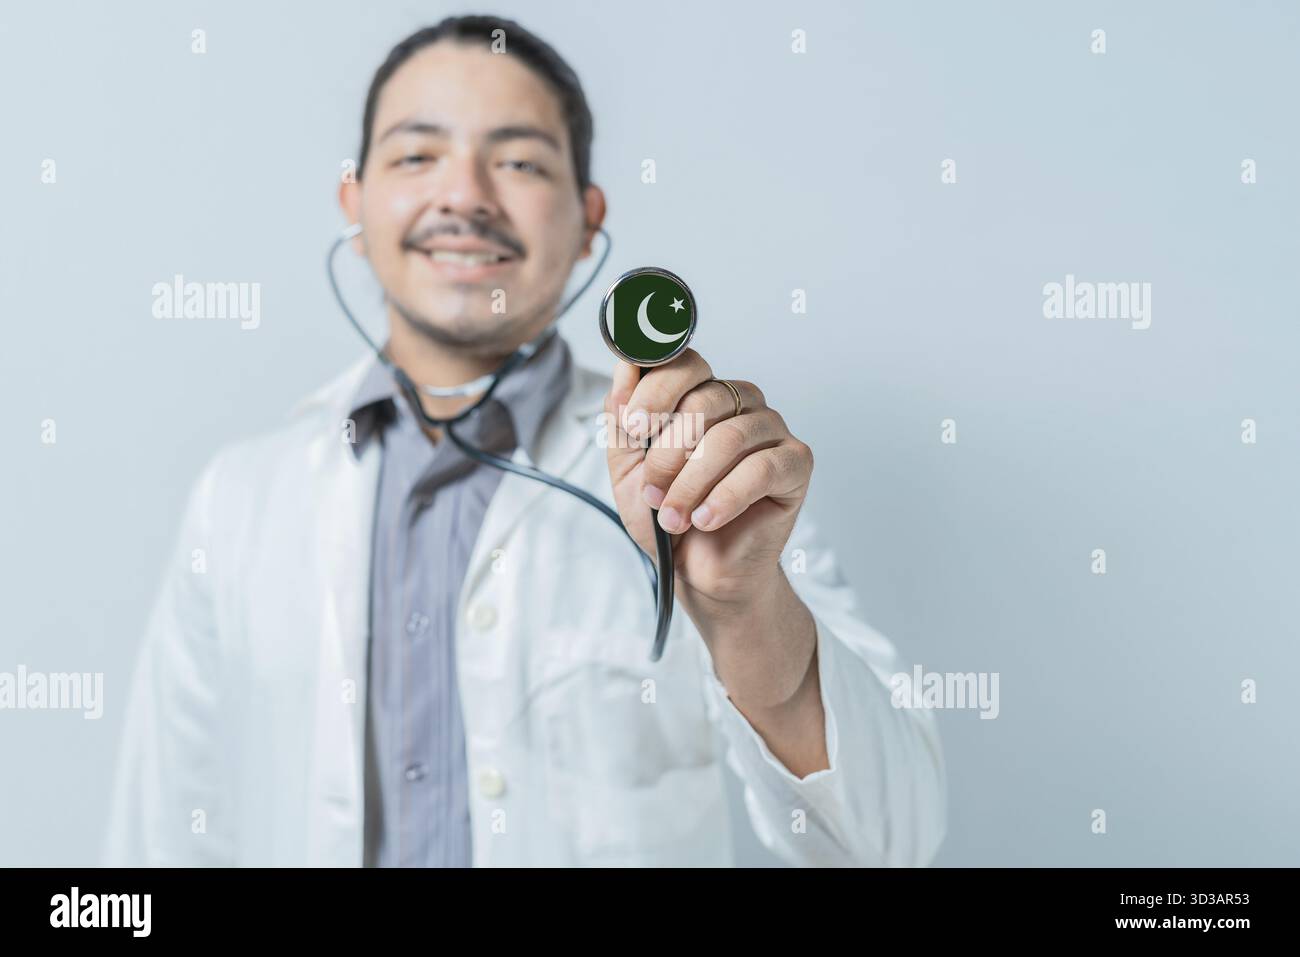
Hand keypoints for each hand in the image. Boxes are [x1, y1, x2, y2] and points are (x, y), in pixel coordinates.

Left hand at [602, 348, 813, 620]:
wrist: (699, 570)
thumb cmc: (670, 516)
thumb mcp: (629, 468)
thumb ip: (623, 418)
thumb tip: (624, 367)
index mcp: (701, 392)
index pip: (685, 363)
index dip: (656, 389)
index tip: (633, 425)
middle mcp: (739, 402)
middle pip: (704, 400)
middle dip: (667, 453)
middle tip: (651, 492)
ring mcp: (771, 429)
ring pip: (729, 437)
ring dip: (691, 483)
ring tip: (673, 518)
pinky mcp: (795, 463)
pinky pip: (761, 468)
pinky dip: (726, 497)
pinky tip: (706, 519)